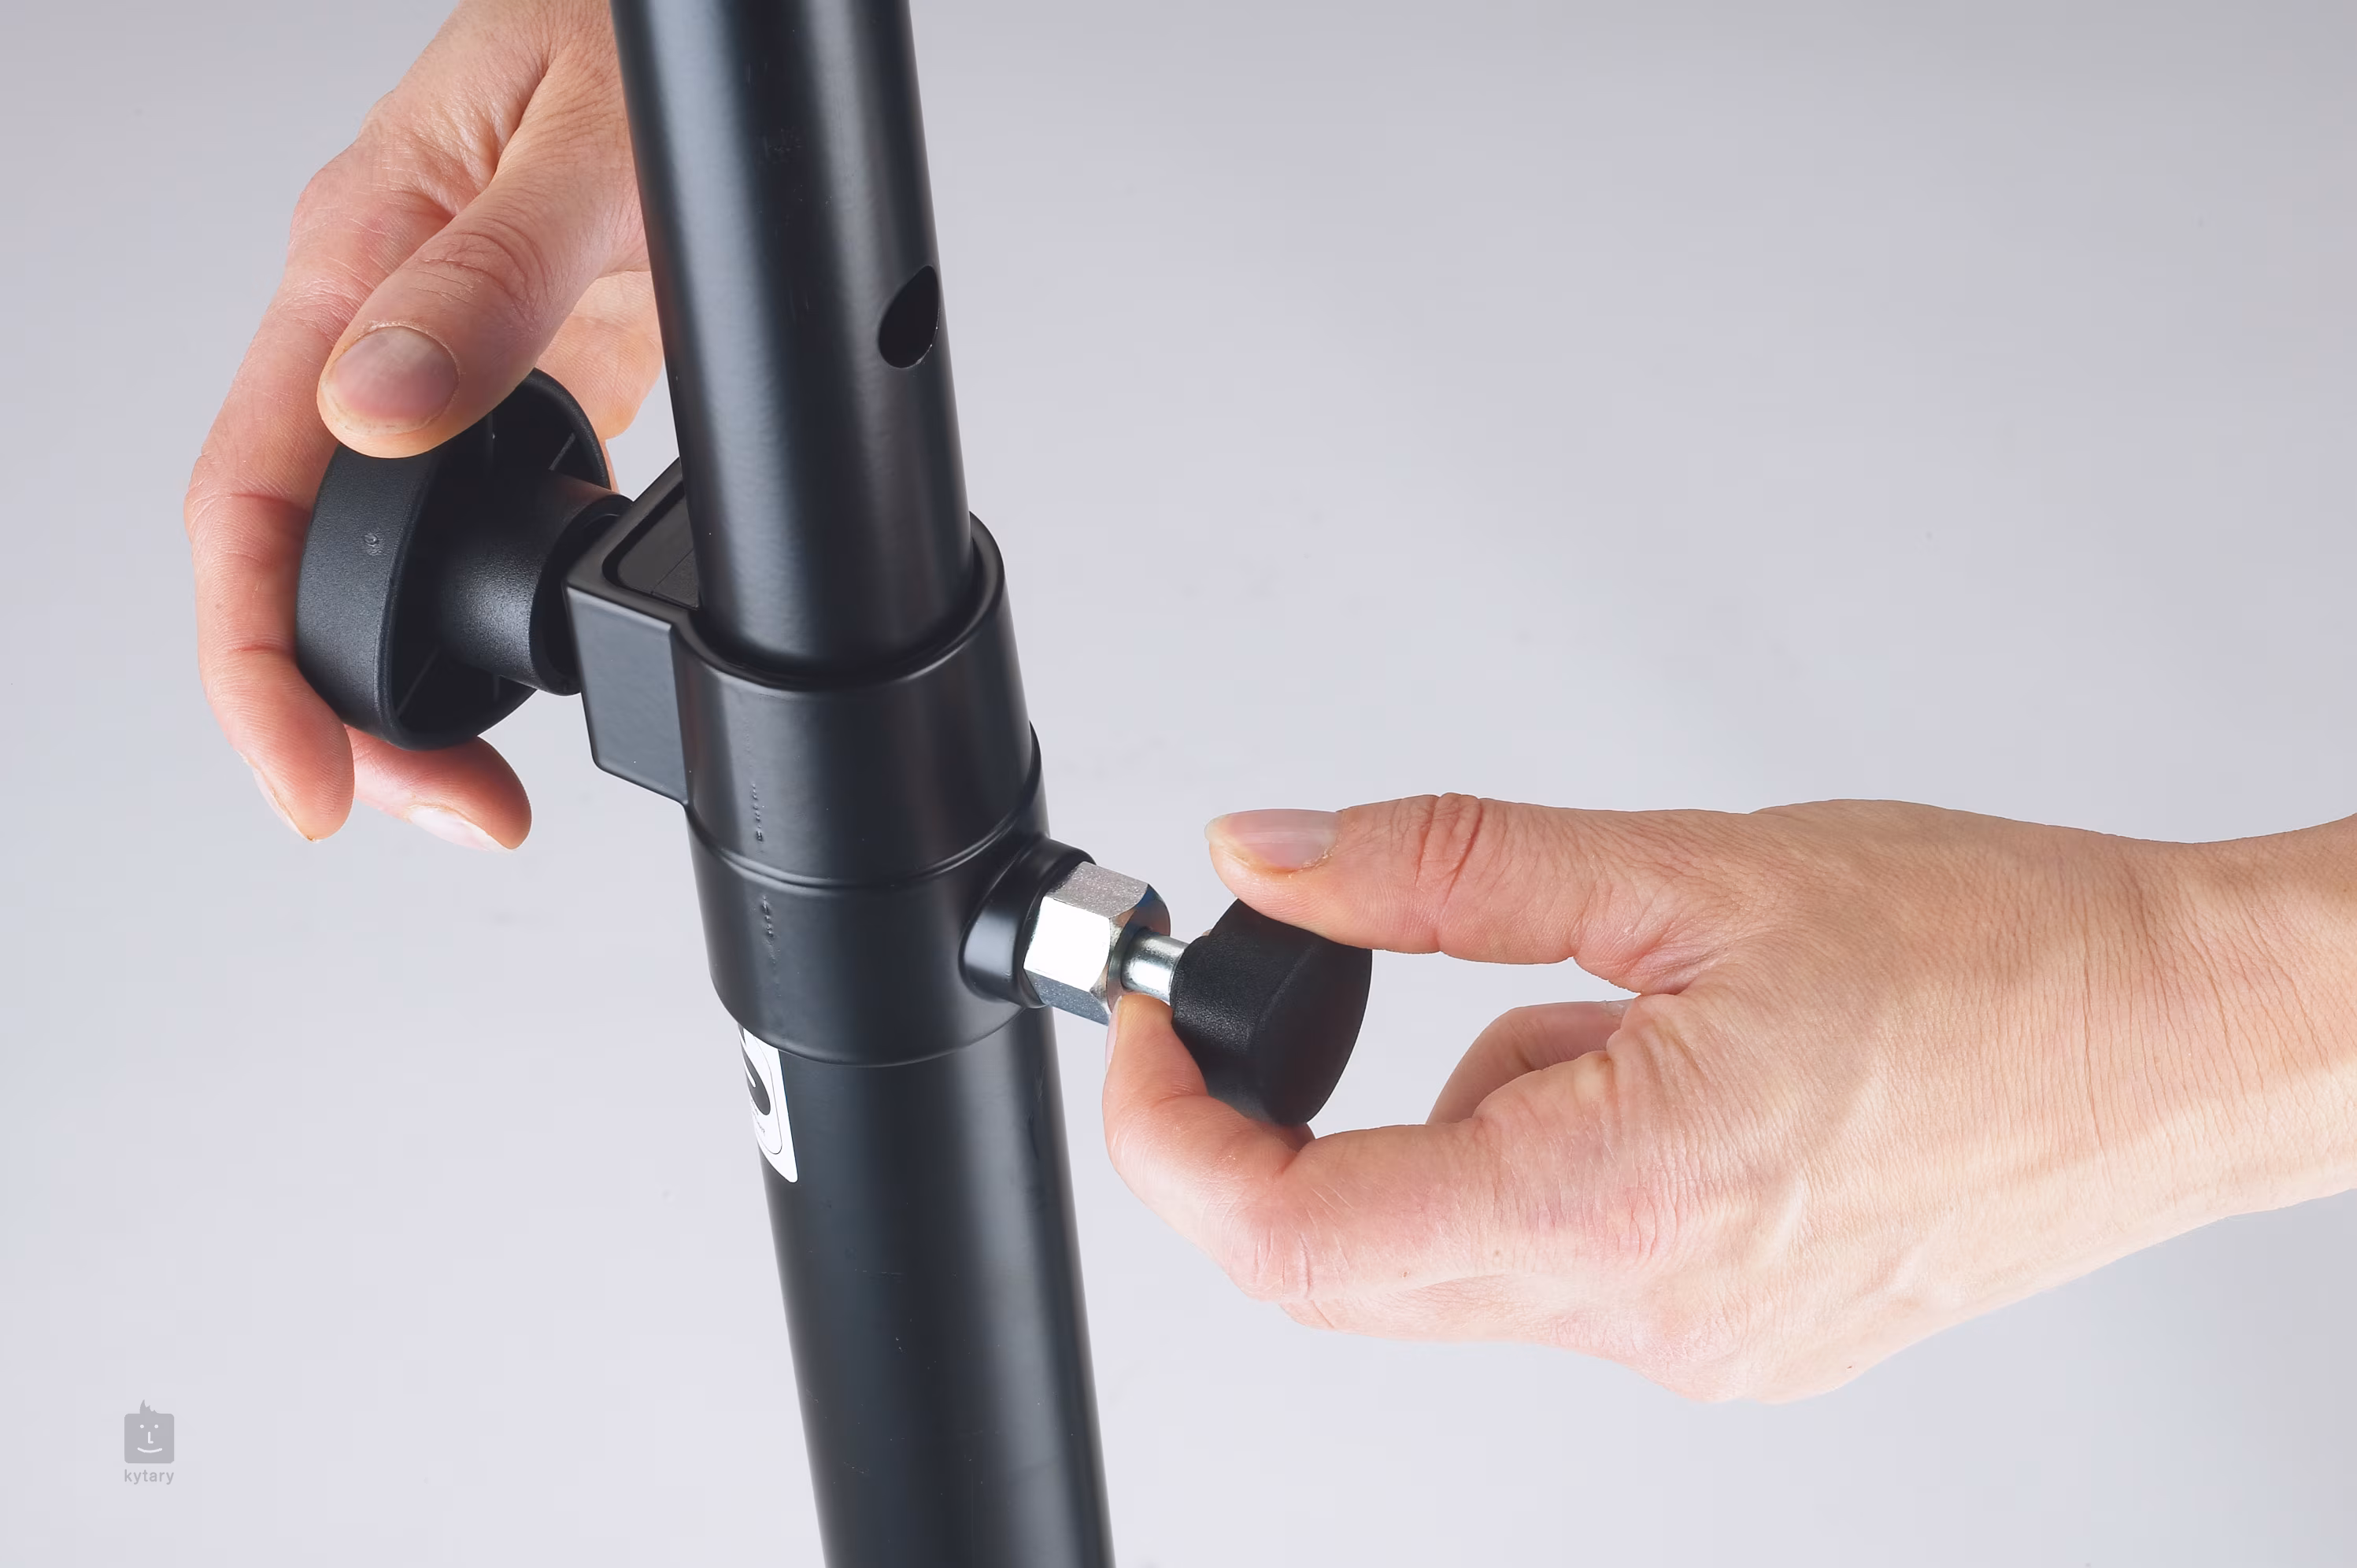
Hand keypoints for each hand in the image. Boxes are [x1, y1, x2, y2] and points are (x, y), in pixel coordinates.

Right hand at [185, 0, 656, 847]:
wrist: (689, 20)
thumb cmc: (623, 37)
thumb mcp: (575, 148)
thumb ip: (481, 279)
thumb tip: (373, 406)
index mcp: (353, 266)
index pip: (248, 499)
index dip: (258, 662)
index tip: (309, 778)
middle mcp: (379, 331)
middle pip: (304, 565)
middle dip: (349, 715)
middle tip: (450, 809)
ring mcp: (446, 370)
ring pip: (383, 563)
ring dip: (418, 687)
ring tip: (482, 785)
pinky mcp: (526, 386)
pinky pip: (471, 525)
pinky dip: (494, 618)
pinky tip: (536, 668)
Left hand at [1104, 796, 2356, 1398]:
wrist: (2188, 1041)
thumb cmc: (2000, 953)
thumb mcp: (1691, 871)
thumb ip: (1445, 871)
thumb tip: (1275, 862)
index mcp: (1621, 1197)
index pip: (1296, 1238)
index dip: (1171, 1139)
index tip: (1150, 1036)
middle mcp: (1648, 1313)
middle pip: (1353, 1262)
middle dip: (1298, 1118)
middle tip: (1331, 970)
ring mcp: (1696, 1346)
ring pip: (1462, 1247)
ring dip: (1469, 1117)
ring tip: (1631, 1005)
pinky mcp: (1737, 1340)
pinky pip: (1563, 1257)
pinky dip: (1553, 1153)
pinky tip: (1681, 1071)